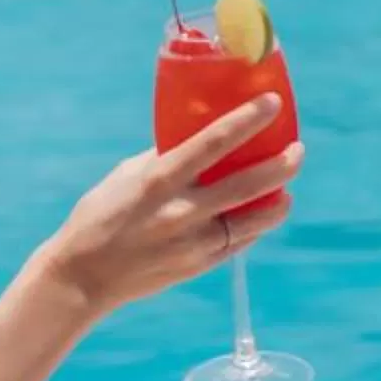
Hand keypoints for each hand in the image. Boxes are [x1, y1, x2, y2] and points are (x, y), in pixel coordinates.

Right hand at [41, 97, 303, 315]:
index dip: (248, 120)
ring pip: (255, 220)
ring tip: (284, 189)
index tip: (273, 104)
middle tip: (297, 150)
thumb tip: (198, 140)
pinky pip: (239, 242)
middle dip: (282, 165)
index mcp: (160, 180)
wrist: (83, 277)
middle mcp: (182, 212)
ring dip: (277, 201)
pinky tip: (260, 214)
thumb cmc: (100, 216)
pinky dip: (254, 226)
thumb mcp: (127, 176)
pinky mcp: (199, 266)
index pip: (214, 143)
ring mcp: (194, 243)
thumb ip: (165, 158)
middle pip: (249, 184)